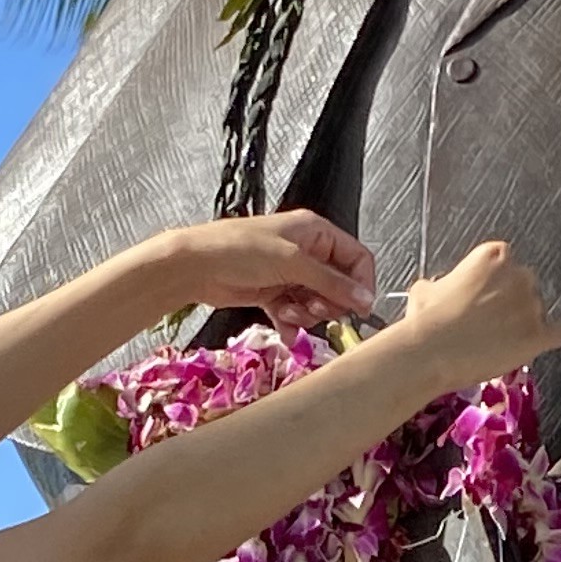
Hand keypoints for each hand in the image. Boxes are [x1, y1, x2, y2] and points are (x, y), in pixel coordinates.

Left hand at [156, 208, 378, 335]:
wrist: (196, 266)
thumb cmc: (240, 250)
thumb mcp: (292, 262)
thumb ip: (331, 282)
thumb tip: (365, 298)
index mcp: (316, 232)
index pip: (356, 258)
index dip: (361, 284)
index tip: (358, 309)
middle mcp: (306, 251)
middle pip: (338, 285)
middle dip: (328, 303)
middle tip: (313, 308)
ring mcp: (289, 273)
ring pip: (317, 302)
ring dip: (307, 314)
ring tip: (287, 312)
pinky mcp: (273, 292)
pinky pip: (295, 312)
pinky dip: (291, 323)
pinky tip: (284, 329)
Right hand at [393, 240, 560, 389]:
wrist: (429, 352)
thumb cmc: (425, 321)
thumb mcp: (426, 289)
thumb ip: (445, 283)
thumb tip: (442, 289)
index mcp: (494, 256)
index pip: (507, 265)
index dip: (495, 286)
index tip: (483, 300)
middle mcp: (519, 274)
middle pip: (526, 287)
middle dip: (512, 304)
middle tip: (491, 325)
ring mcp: (532, 305)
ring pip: (540, 312)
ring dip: (526, 325)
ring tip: (500, 344)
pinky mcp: (540, 335)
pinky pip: (560, 333)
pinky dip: (551, 338)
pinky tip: (535, 345)